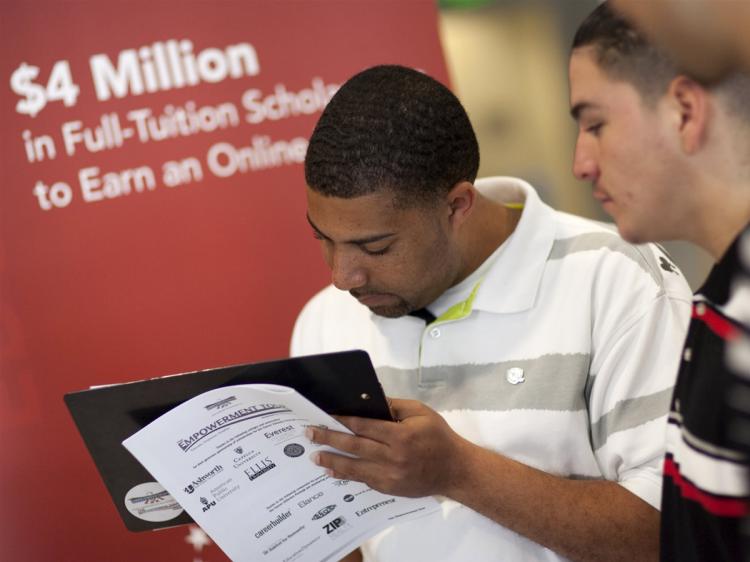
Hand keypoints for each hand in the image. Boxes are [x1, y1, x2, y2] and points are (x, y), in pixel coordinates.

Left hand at [306, 398, 466, 496]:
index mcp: (401, 435)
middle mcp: (393, 457)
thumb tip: (368, 401)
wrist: (454, 470)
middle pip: (354, 446)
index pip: (365, 426)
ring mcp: (391, 476)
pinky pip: (363, 481)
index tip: (326, 415)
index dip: (343, 421)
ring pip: (355, 468)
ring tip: (314, 456)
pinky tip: (333, 471)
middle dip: (329, 438)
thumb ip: (394, 406)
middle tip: (310, 434)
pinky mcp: (390, 489)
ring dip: (332, 461)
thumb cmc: (438, 436)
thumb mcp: (421, 413)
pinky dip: (347, 475)